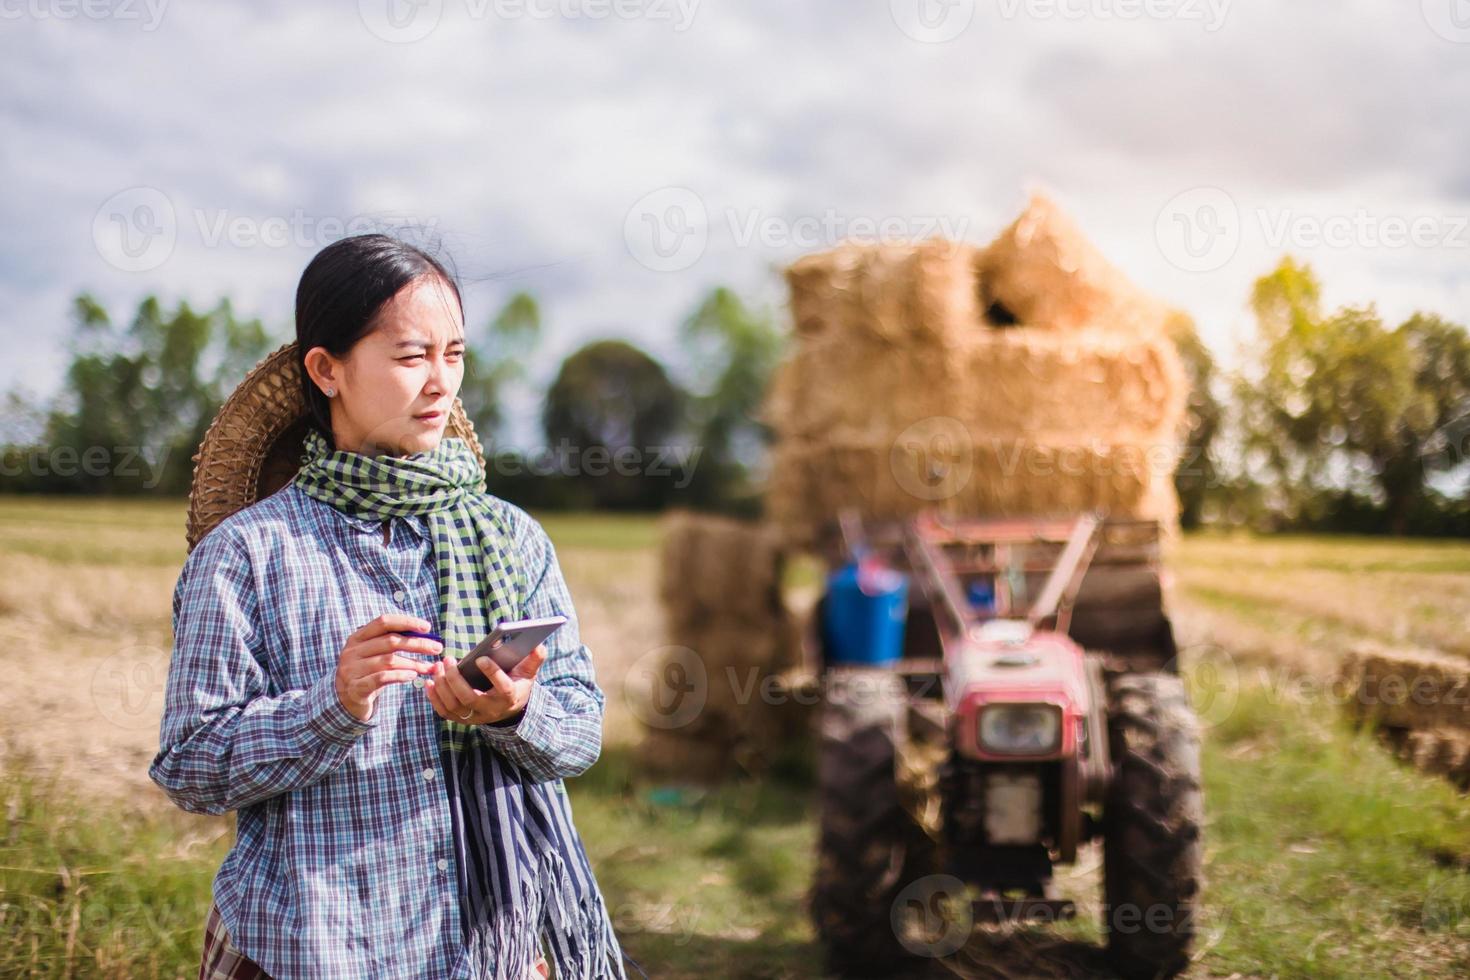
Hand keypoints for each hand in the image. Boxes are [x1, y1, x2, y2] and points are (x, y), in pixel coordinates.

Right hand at [334, 614, 441, 721]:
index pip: (384, 622)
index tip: (428, 627)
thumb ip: (394, 644)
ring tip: (429, 667)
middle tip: (437, 648)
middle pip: (391, 641)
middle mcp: (352, 651)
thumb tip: (428, 638)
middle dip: (417, 644)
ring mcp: (351, 670)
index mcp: (357, 637)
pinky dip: (400, 675)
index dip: (407, 622)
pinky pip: (382, 678)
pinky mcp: (355, 688)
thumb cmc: (368, 673)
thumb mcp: (376, 654)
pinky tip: (413, 676)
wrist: (346, 700)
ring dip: (413, 663)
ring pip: (389, 661)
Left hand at [425, 643, 547, 724]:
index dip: (493, 673)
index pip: (502, 687)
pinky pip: (445, 712)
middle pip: (471, 699)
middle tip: (448, 660)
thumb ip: (534, 659)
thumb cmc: (517, 683)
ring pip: (455, 706)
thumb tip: (539, 645)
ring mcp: (475, 717)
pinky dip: (434, 699)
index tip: (481, 658)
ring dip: (442, 687)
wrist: (509, 708)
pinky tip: (429, 682)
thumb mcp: (528, 672)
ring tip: (438, 667)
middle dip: (456, 679)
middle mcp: (491, 709)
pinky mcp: (463, 719)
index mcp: (509, 696)